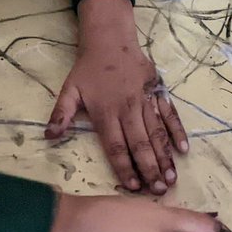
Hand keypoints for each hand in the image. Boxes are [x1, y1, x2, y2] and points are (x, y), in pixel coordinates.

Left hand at [46, 0, 187, 194]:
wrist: (110, 40)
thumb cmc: (88, 69)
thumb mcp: (69, 89)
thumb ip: (60, 114)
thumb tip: (48, 137)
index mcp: (106, 112)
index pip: (116, 145)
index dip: (125, 167)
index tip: (134, 187)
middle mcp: (127, 109)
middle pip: (140, 143)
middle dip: (150, 169)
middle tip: (158, 191)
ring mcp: (145, 101)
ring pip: (157, 133)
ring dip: (165, 157)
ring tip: (171, 179)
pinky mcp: (158, 92)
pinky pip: (170, 114)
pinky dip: (177, 131)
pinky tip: (183, 150)